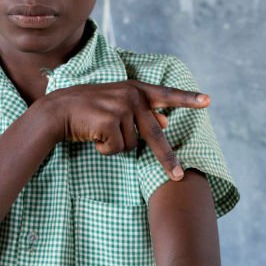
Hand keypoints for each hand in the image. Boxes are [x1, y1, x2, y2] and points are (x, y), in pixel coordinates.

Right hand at [38, 80, 209, 180]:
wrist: (57, 111)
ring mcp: (121, 108)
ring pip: (131, 145)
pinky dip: (104, 149)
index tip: (208, 101)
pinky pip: (116, 149)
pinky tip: (92, 136)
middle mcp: (132, 96)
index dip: (188, 99)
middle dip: (167, 159)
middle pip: (156, 134)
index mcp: (135, 89)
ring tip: (98, 132)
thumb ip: (141, 113)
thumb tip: (168, 124)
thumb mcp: (115, 105)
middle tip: (178, 176)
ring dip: (115, 145)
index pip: (166, 94)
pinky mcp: (110, 122)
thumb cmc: (87, 110)